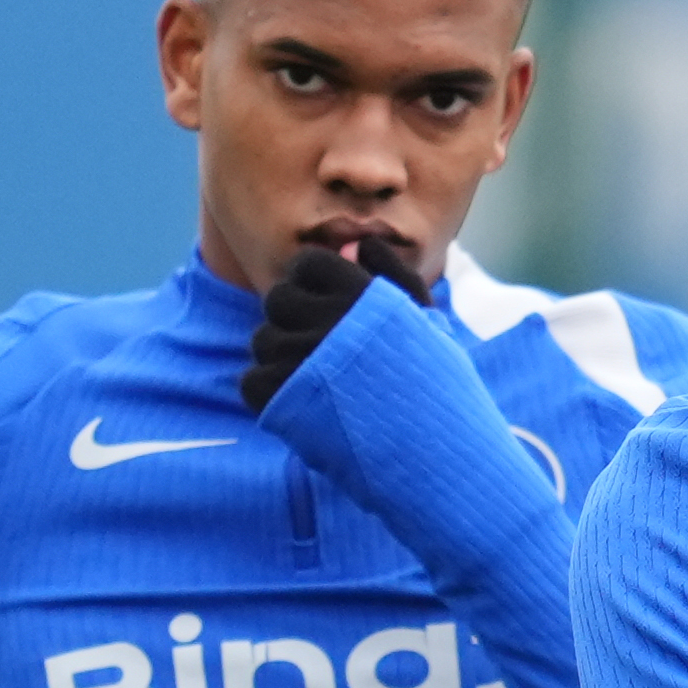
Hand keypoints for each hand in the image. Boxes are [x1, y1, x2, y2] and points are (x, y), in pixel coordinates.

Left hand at [240, 236, 429, 413]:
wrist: (434, 444)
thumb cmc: (432, 378)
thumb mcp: (426, 317)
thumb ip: (393, 271)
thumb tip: (358, 242)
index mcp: (361, 295)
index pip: (307, 264)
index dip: (310, 281)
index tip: (324, 304)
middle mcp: (330, 321)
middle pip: (278, 300)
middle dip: (292, 318)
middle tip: (319, 344)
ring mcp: (306, 360)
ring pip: (264, 342)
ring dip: (281, 357)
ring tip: (316, 378)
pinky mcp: (287, 400)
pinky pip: (253, 382)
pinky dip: (269, 391)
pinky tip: (300, 401)